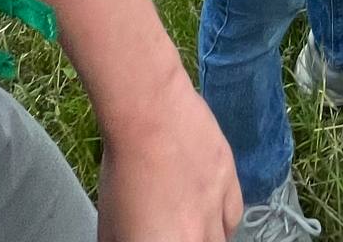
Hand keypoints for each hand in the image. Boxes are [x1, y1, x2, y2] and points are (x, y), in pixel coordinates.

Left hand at [97, 80, 240, 241]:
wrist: (150, 114)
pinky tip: (209, 215)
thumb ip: (123, 240)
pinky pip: (232, 218)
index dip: (154, 240)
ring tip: (188, 228)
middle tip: (167, 230)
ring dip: (204, 238)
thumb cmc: (123, 167)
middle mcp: (194, 237)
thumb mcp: (110, 222)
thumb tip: (131, 239)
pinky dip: (222, 222)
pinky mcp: (231, 183)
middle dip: (180, 238)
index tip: (150, 234)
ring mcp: (216, 212)